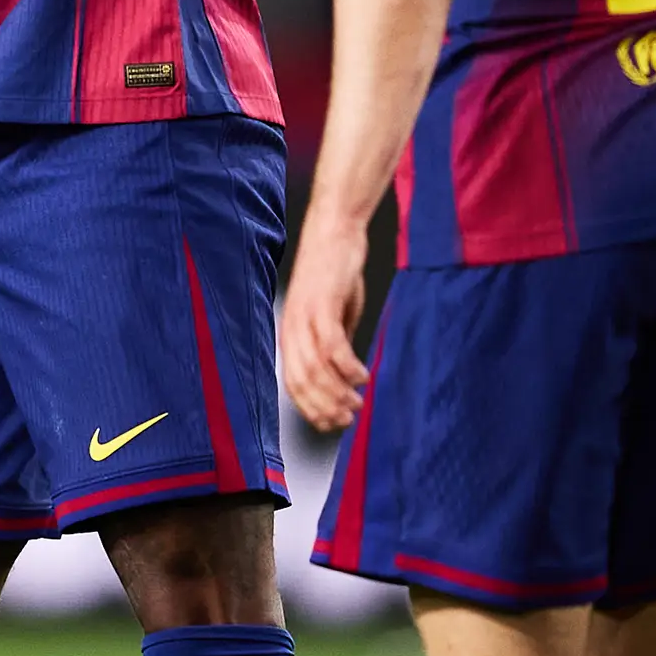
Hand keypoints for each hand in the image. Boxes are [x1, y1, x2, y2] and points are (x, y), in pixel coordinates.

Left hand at [278, 211, 375, 433]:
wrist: (335, 232)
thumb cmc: (335, 273)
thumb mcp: (333, 315)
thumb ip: (334, 343)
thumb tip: (343, 373)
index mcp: (292, 334)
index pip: (294, 384)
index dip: (312, 409)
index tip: (332, 424)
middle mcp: (293, 329)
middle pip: (303, 382)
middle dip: (324, 408)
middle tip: (347, 419)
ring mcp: (305, 317)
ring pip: (316, 369)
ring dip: (338, 392)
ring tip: (357, 403)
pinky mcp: (323, 304)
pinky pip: (333, 345)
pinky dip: (348, 366)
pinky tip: (363, 376)